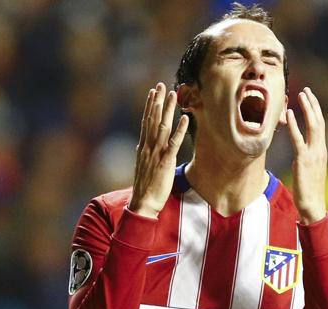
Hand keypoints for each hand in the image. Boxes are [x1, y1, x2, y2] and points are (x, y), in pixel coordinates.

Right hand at [128, 82, 188, 217]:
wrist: (143, 203)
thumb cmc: (146, 186)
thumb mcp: (145, 166)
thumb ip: (147, 153)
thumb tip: (147, 145)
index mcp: (144, 147)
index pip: (146, 121)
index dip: (150, 105)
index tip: (153, 92)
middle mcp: (148, 146)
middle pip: (153, 119)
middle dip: (157, 101)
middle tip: (161, 85)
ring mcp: (156, 153)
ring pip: (162, 126)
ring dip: (168, 110)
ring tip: (173, 94)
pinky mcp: (165, 161)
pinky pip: (174, 143)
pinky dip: (179, 130)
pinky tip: (184, 117)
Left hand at [286, 87, 326, 223]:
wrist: (313, 205)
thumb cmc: (309, 190)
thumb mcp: (309, 169)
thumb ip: (306, 156)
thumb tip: (300, 150)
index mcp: (322, 151)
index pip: (320, 125)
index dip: (316, 110)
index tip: (310, 98)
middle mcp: (320, 149)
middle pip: (319, 121)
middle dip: (313, 104)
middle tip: (306, 90)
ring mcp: (313, 154)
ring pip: (312, 126)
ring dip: (306, 109)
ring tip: (300, 95)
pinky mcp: (304, 160)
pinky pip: (298, 139)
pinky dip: (294, 125)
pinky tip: (289, 114)